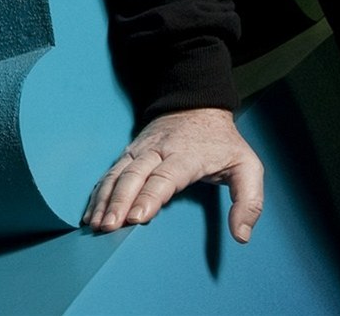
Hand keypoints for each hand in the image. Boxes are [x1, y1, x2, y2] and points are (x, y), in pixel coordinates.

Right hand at [81, 106, 263, 241]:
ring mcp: (141, 150)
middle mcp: (159, 151)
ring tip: (95, 224)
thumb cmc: (223, 143)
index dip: (150, 197)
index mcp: (187, 156)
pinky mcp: (130, 152)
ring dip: (104, 198)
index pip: (165, 177)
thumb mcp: (248, 166)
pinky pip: (110, 172)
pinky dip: (98, 192)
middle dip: (119, 201)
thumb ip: (249, 202)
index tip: (137, 217)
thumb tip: (241, 236)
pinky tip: (91, 213)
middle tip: (109, 226)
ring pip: (117, 173)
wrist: (197, 104)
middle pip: (134, 175)